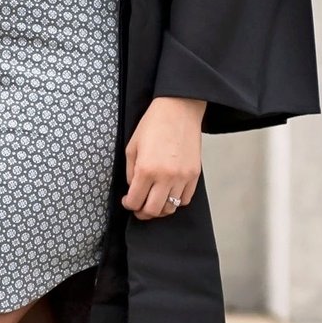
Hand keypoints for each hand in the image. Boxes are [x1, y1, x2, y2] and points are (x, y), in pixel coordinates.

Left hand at [122, 96, 205, 219]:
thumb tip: (133, 190)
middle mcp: (165, 177)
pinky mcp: (194, 175)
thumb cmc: (153, 125)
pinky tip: (169, 193)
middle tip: (139, 208)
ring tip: (154, 201)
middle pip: (153, 210)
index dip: (128, 205)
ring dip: (160, 208)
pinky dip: (176, 201)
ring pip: (171, 208)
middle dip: (143, 212)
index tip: (127, 201)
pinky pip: (185, 199)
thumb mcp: (132, 147)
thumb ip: (131, 172)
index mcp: (146, 169)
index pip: (135, 201)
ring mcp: (182, 177)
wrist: (179, 110)